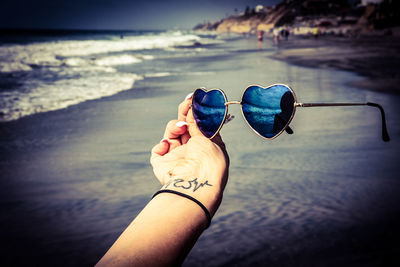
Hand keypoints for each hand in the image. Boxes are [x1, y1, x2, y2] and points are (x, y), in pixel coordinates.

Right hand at [150, 94, 228, 215]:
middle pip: (184, 126)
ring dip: (174, 127)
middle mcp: (191, 151)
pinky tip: (168, 145)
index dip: (195, 111)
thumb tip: (195, 104)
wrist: (196, 181)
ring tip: (181, 129)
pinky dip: (161, 145)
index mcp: (206, 146)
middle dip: (184, 113)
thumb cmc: (209, 161)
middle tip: (186, 103)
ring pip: (171, 134)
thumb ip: (198, 120)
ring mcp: (176, 157)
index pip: (198, 124)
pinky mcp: (162, 164)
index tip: (195, 98)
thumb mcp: (208, 136)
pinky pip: (158, 150)